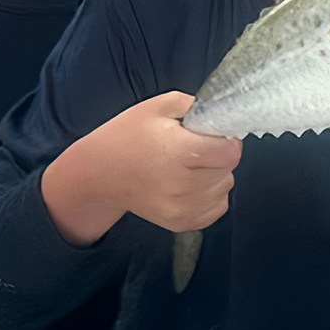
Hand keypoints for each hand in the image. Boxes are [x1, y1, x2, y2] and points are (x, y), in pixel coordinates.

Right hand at [42, 91, 241, 244]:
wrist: (99, 173)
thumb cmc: (127, 136)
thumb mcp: (159, 106)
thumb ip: (195, 105)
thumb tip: (221, 113)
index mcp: (181, 152)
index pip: (230, 152)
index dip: (227, 139)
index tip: (214, 135)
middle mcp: (183, 185)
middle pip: (228, 170)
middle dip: (220, 156)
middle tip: (199, 148)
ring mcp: (181, 208)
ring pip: (225, 189)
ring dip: (216, 176)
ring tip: (192, 166)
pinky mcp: (179, 223)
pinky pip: (217, 209)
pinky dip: (211, 195)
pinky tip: (192, 183)